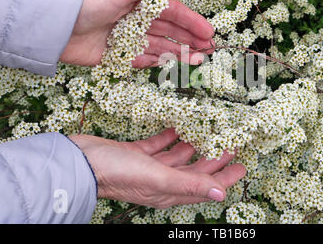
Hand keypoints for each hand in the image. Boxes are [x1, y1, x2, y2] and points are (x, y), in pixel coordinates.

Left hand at [60, 0, 214, 67]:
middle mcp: (136, 20)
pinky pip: (141, 60)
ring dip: (177, 53)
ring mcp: (128, 38)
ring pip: (159, 47)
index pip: (172, 12)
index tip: (208, 32)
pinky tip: (167, 64)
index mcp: (139, 3)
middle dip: (189, 40)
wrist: (57, 28)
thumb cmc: (88, 4)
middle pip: (169, 31)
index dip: (191, 22)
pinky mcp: (117, 55)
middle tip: (208, 51)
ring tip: (196, 61)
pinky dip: (154, 62)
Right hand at [68, 128, 245, 208]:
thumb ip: (189, 184)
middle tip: (231, 146)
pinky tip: (178, 127)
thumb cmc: (117, 172)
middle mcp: (161, 181)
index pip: (205, 186)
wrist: (80, 162)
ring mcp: (148, 167)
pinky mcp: (136, 153)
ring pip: (177, 158)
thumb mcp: (158, 178)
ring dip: (193, 148)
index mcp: (169, 191)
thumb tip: (221, 194)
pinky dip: (169, 137)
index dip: (225, 178)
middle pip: (194, 172)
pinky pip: (159, 146)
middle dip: (214, 161)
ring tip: (208, 135)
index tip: (242, 166)